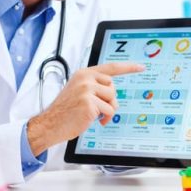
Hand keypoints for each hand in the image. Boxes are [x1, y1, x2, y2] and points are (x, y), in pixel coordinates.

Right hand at [27, 62, 143, 154]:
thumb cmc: (65, 111)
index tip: (140, 67)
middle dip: (109, 99)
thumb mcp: (78, 91)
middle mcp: (85, 79)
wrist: (50, 123)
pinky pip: (109, 111)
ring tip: (93, 114)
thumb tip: (112, 91)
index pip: (110, 68)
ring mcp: (87, 90)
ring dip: (107, 110)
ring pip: (112, 99)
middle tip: (98, 108)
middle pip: (113, 87)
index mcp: (83, 74)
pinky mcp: (90, 103)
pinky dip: (104, 118)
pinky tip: (91, 119)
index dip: (127, 67)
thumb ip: (94, 86)